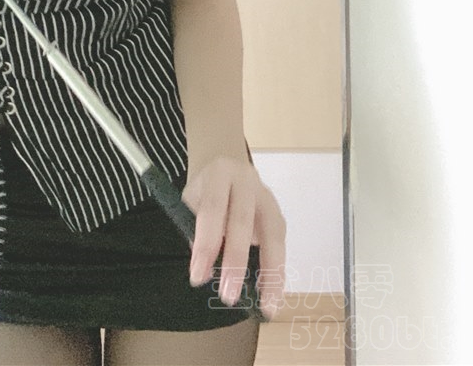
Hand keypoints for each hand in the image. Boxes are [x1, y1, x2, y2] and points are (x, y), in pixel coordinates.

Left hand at [182, 155, 285, 319]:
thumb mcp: (191, 200)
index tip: (198, 277)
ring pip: (272, 235)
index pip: (212, 209)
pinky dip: (278, 272)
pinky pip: (280, 245)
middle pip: (243, 222)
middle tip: (228, 296)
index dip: (206, 243)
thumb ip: (196, 230)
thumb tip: (204, 270)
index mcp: (220, 174)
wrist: (226, 165)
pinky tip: (273, 294)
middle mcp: (248, 182)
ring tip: (267, 306)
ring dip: (270, 273)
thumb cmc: (204, 189)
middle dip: (236, 261)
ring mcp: (268, 197)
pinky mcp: (279, 214)